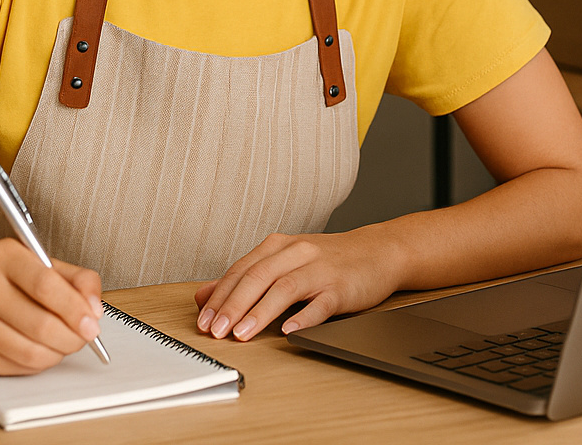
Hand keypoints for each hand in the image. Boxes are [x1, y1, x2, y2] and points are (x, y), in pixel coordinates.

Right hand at [0, 237, 104, 374]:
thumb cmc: (13, 282)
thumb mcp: (46, 266)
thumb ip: (78, 280)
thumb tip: (94, 308)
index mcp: (3, 256)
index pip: (45, 285)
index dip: (75, 308)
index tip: (92, 322)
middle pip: (40, 323)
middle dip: (72, 337)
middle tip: (84, 337)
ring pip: (31, 351)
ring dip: (58, 353)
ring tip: (64, 343)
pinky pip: (18, 367)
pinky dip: (39, 363)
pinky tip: (42, 350)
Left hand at [193, 228, 404, 341]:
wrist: (378, 252)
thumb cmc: (327, 261)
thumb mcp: (283, 263)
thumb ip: (244, 278)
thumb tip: (203, 296)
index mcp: (278, 246)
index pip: (241, 270)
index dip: (220, 296)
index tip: (203, 321)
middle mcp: (297, 253)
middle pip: (258, 276)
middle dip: (233, 305)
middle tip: (216, 330)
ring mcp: (320, 269)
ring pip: (285, 288)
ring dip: (260, 312)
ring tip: (242, 334)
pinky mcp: (342, 287)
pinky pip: (321, 303)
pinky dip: (304, 316)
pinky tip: (289, 331)